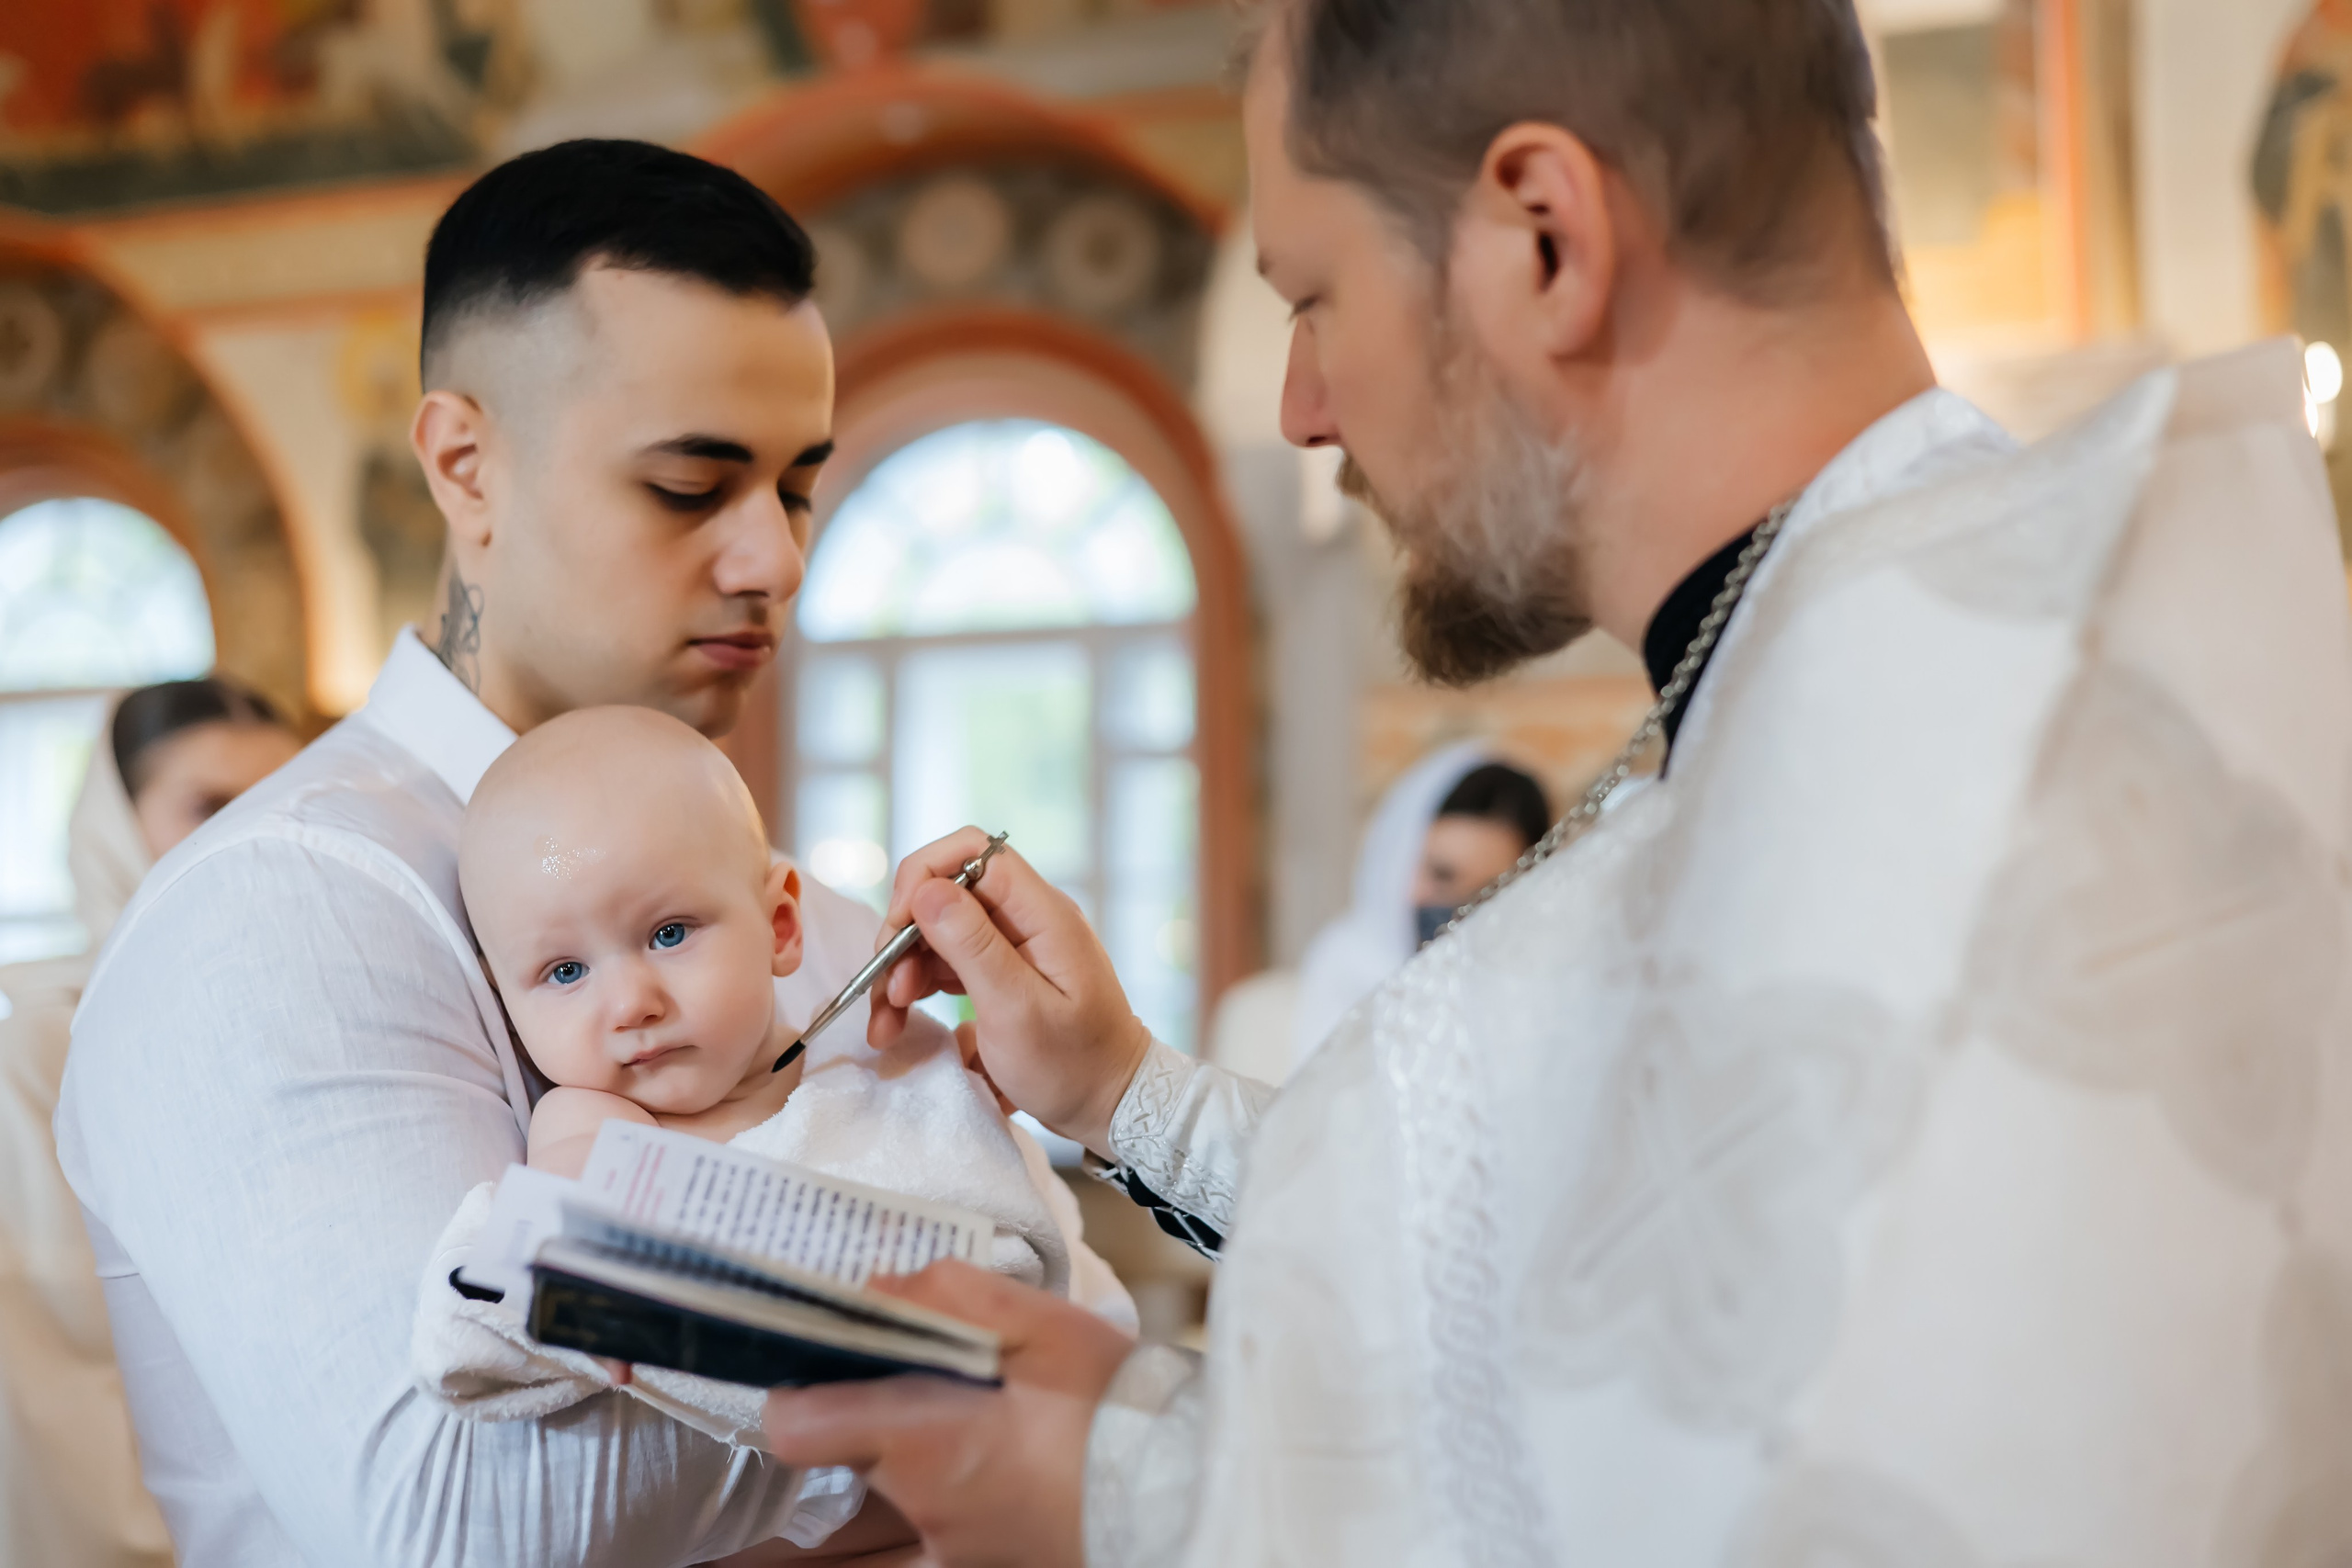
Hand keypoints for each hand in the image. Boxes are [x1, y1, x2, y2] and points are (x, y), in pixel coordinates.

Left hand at [763, 1261, 1134, 1567]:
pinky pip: (949, 1508)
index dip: (799, 1388)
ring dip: (935, 1438)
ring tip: (1007, 1404)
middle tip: (959, 1363)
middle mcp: (921, 1504)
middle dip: (892, 1401)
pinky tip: (1024, 1448)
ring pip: (907, 1477)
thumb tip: (879, 1284)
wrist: (1184, 1495)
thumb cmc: (1116, 1408)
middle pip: (858, 1446)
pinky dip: (969, 1475)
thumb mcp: (1046, 1325)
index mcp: (923, 1441)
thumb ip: (953, 1294)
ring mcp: (951, 1545)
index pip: (796, 1427)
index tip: (838, 1355)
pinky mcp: (983, 1560)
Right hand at [868, 828, 1149, 1154]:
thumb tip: (926, 889)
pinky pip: (946, 962)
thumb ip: (972, 947)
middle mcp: (1027, 918)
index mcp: (1042, 914)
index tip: (897, 929)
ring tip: (886, 1025)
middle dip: (904, 937)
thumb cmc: (1072, 1065)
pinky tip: (898, 1023)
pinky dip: (917, 987)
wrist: (1110, 1106)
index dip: (924, 877)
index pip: (974, 852)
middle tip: (887, 992)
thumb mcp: (1017, 1011)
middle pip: (946, 893)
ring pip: (938, 931)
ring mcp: (1013, 945)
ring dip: (902, 970)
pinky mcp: (1001, 973)